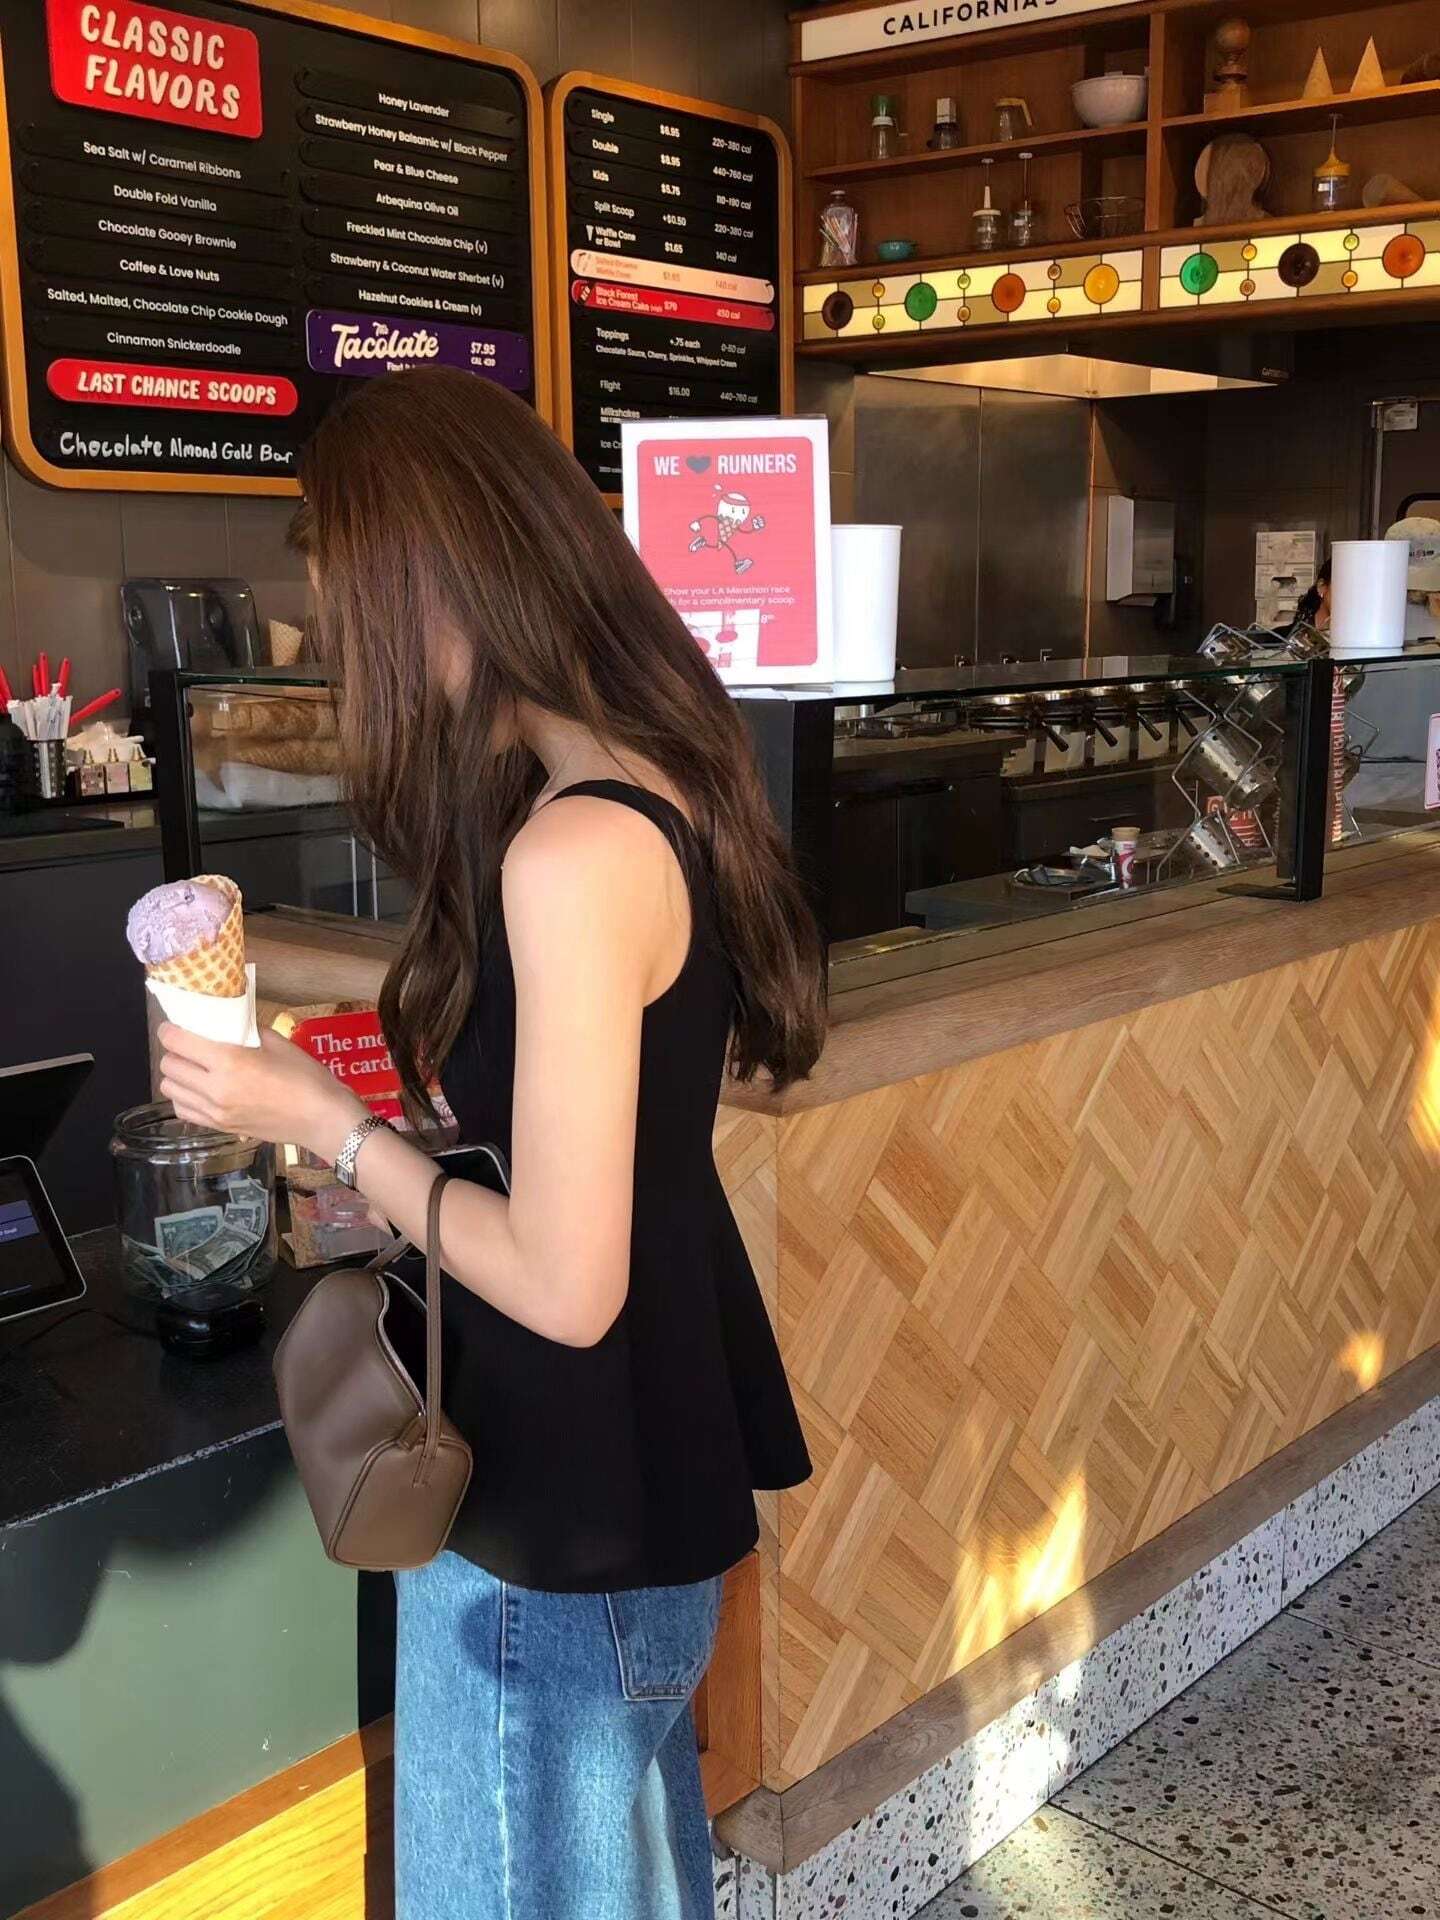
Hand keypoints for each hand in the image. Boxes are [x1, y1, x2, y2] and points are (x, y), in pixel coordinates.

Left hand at [157, 1024, 364, 1160]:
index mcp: (229, 1061)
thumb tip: (230, 1022)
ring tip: (194, 1068)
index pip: (177, 1042)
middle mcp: (215, 1088)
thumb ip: (247, 1031)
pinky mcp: (220, 1127)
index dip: (170, 1030)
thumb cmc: (305, 1078)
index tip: (175, 1025)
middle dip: (174, 1051)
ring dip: (177, 1075)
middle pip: (169, 1066)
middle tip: (189, 1045)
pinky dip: (184, 1097)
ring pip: (170, 1089)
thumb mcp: (278, 1043)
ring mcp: (215, 1112)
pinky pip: (183, 1110)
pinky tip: (200, 1090)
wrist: (321, 1119)